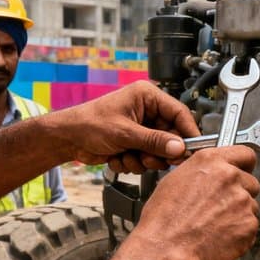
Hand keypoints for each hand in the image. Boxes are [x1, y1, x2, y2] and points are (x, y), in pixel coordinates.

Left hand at [61, 81, 199, 172]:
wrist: (67, 139)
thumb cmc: (89, 124)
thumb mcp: (125, 133)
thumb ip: (154, 141)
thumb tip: (179, 148)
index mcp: (147, 97)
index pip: (179, 113)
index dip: (188, 133)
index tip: (192, 150)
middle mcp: (147, 111)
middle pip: (171, 136)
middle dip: (159, 152)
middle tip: (151, 159)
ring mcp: (141, 128)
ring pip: (159, 151)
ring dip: (144, 160)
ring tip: (128, 156)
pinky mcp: (135, 143)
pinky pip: (146, 158)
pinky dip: (133, 162)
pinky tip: (118, 157)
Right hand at [130, 146, 259, 259]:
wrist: (166, 249)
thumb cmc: (164, 220)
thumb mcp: (175, 180)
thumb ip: (202, 172)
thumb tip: (210, 174)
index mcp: (211, 162)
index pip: (245, 154)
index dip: (244, 165)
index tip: (243, 171)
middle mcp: (230, 178)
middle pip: (250, 182)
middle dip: (239, 193)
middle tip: (221, 206)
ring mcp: (242, 202)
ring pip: (251, 205)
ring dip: (239, 213)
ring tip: (215, 224)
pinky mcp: (249, 225)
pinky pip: (251, 226)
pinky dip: (240, 232)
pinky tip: (220, 235)